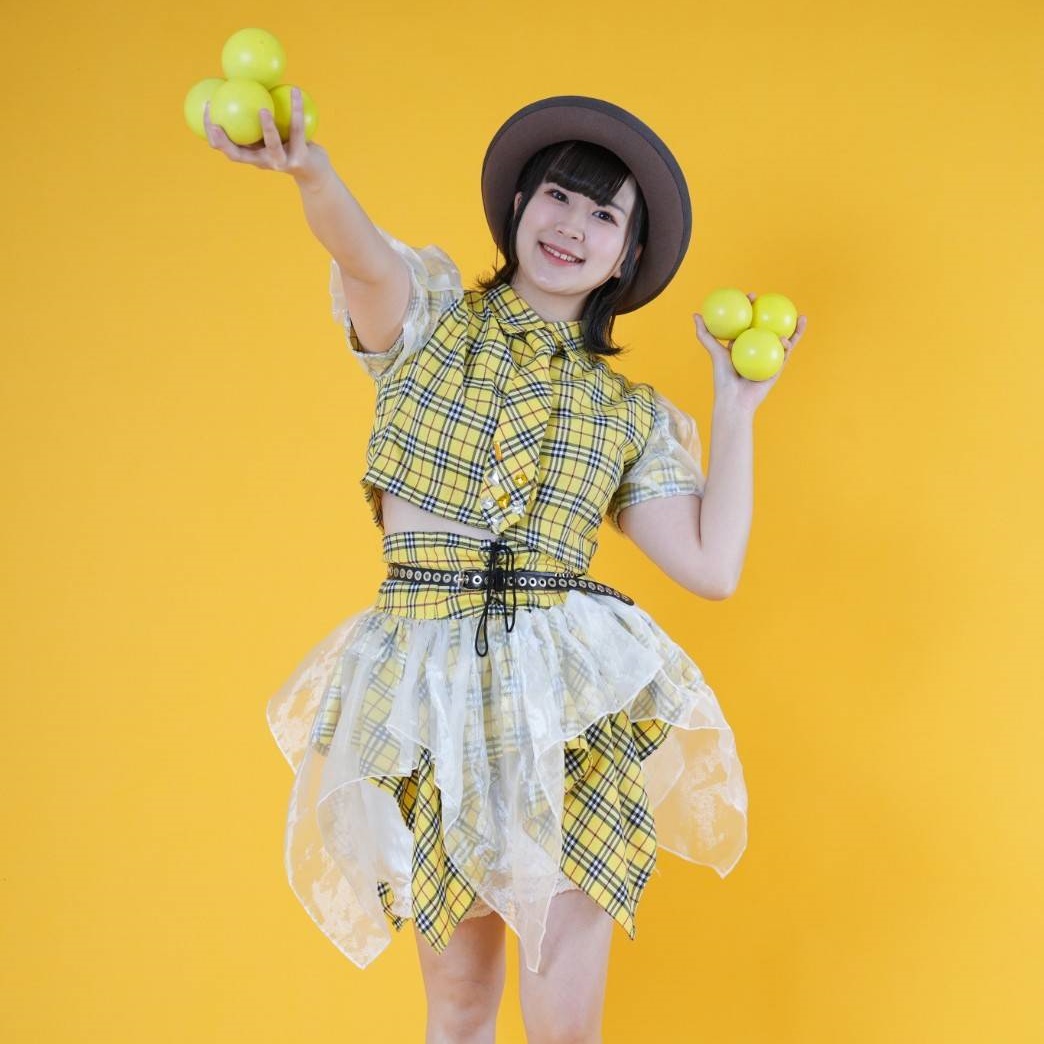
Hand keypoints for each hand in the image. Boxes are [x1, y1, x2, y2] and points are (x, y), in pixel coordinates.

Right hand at [204, 86, 331, 188]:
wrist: (314, 172)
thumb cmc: (288, 146)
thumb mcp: (269, 134)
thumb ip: (254, 118)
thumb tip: (241, 82)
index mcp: (251, 155)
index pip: (224, 147)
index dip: (210, 131)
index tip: (205, 107)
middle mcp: (262, 161)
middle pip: (237, 155)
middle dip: (223, 140)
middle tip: (215, 121)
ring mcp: (281, 161)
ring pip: (272, 145)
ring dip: (268, 128)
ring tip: (264, 110)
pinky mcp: (300, 157)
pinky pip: (298, 129)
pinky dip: (296, 108)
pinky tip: (295, 90)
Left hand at [692, 293, 806, 413]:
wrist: (736, 399)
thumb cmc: (723, 377)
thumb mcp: (714, 352)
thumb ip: (705, 335)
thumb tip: (696, 314)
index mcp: (742, 346)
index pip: (747, 322)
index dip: (751, 308)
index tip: (752, 296)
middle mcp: (756, 350)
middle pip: (767, 328)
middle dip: (772, 313)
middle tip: (772, 299)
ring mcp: (768, 358)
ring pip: (781, 338)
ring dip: (791, 326)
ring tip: (797, 314)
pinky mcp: (777, 366)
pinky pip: (787, 350)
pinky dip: (795, 338)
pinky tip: (800, 327)